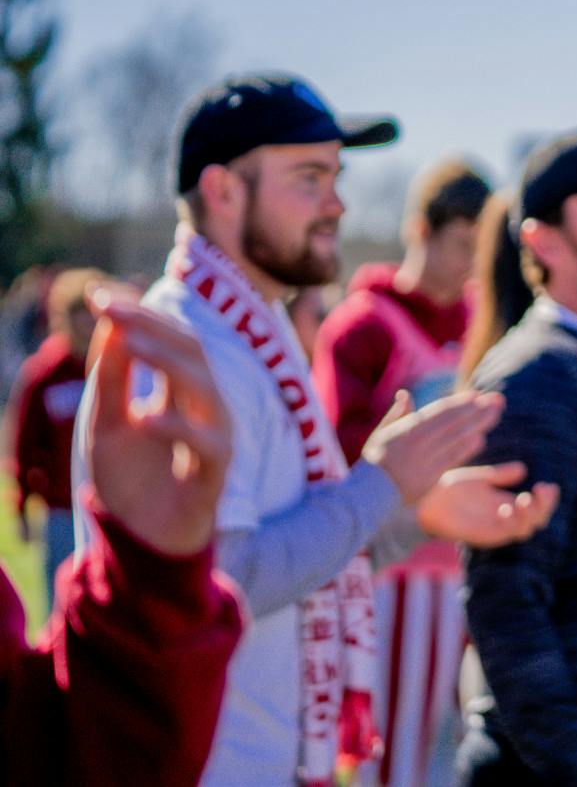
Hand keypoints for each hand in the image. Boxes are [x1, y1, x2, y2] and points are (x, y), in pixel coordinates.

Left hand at [87, 289, 232, 556]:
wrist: (139, 542)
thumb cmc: (128, 481)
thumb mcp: (104, 422)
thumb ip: (111, 378)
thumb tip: (113, 322)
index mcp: (180, 390)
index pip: (170, 338)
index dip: (140, 315)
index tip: (100, 296)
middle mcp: (205, 405)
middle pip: (192, 350)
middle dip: (154, 325)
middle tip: (114, 309)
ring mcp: (215, 435)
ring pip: (204, 385)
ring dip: (167, 361)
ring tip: (130, 344)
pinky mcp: (214, 471)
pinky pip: (206, 442)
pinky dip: (177, 427)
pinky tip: (144, 418)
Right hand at [361, 389, 503, 504]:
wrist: (367, 495)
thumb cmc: (375, 462)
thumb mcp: (381, 434)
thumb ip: (396, 415)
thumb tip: (405, 394)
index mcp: (406, 428)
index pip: (438, 412)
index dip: (459, 402)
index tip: (476, 395)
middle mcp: (417, 441)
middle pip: (452, 421)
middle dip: (476, 409)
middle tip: (497, 400)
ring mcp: (424, 459)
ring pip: (455, 438)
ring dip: (477, 424)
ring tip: (495, 414)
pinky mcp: (429, 477)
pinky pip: (450, 459)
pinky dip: (465, 448)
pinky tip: (480, 439)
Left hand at [416, 462, 559, 546]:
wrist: (426, 501)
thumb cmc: (449, 490)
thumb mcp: (479, 478)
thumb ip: (499, 475)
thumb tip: (523, 469)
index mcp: (507, 503)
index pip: (537, 506)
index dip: (548, 499)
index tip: (550, 486)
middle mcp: (506, 518)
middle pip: (537, 520)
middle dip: (544, 507)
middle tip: (541, 491)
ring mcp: (496, 528)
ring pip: (525, 529)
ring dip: (530, 514)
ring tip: (524, 499)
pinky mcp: (483, 536)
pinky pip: (504, 534)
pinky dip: (510, 522)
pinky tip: (506, 508)